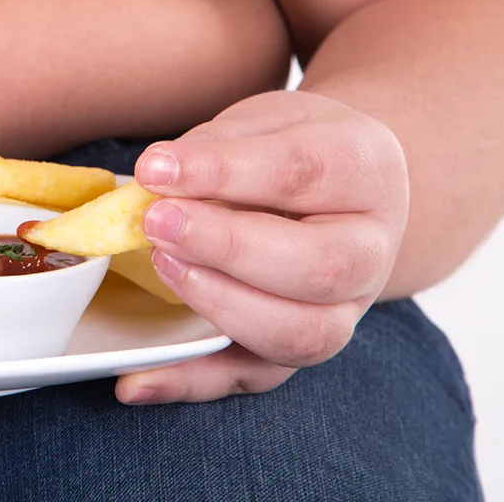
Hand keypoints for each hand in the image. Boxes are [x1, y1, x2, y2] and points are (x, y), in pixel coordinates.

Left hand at [113, 91, 407, 403]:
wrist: (335, 188)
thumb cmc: (287, 147)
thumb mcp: (261, 121)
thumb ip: (216, 149)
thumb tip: (157, 180)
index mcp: (366, 171)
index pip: (302, 174)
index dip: (223, 173)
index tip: (154, 168)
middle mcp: (371, 250)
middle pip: (320, 266)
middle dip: (227, 247)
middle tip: (157, 223)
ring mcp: (344, 310)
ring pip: (303, 334)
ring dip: (220, 305)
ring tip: (159, 264)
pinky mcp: (299, 347)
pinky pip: (253, 378)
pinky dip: (190, 383)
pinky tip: (132, 382)